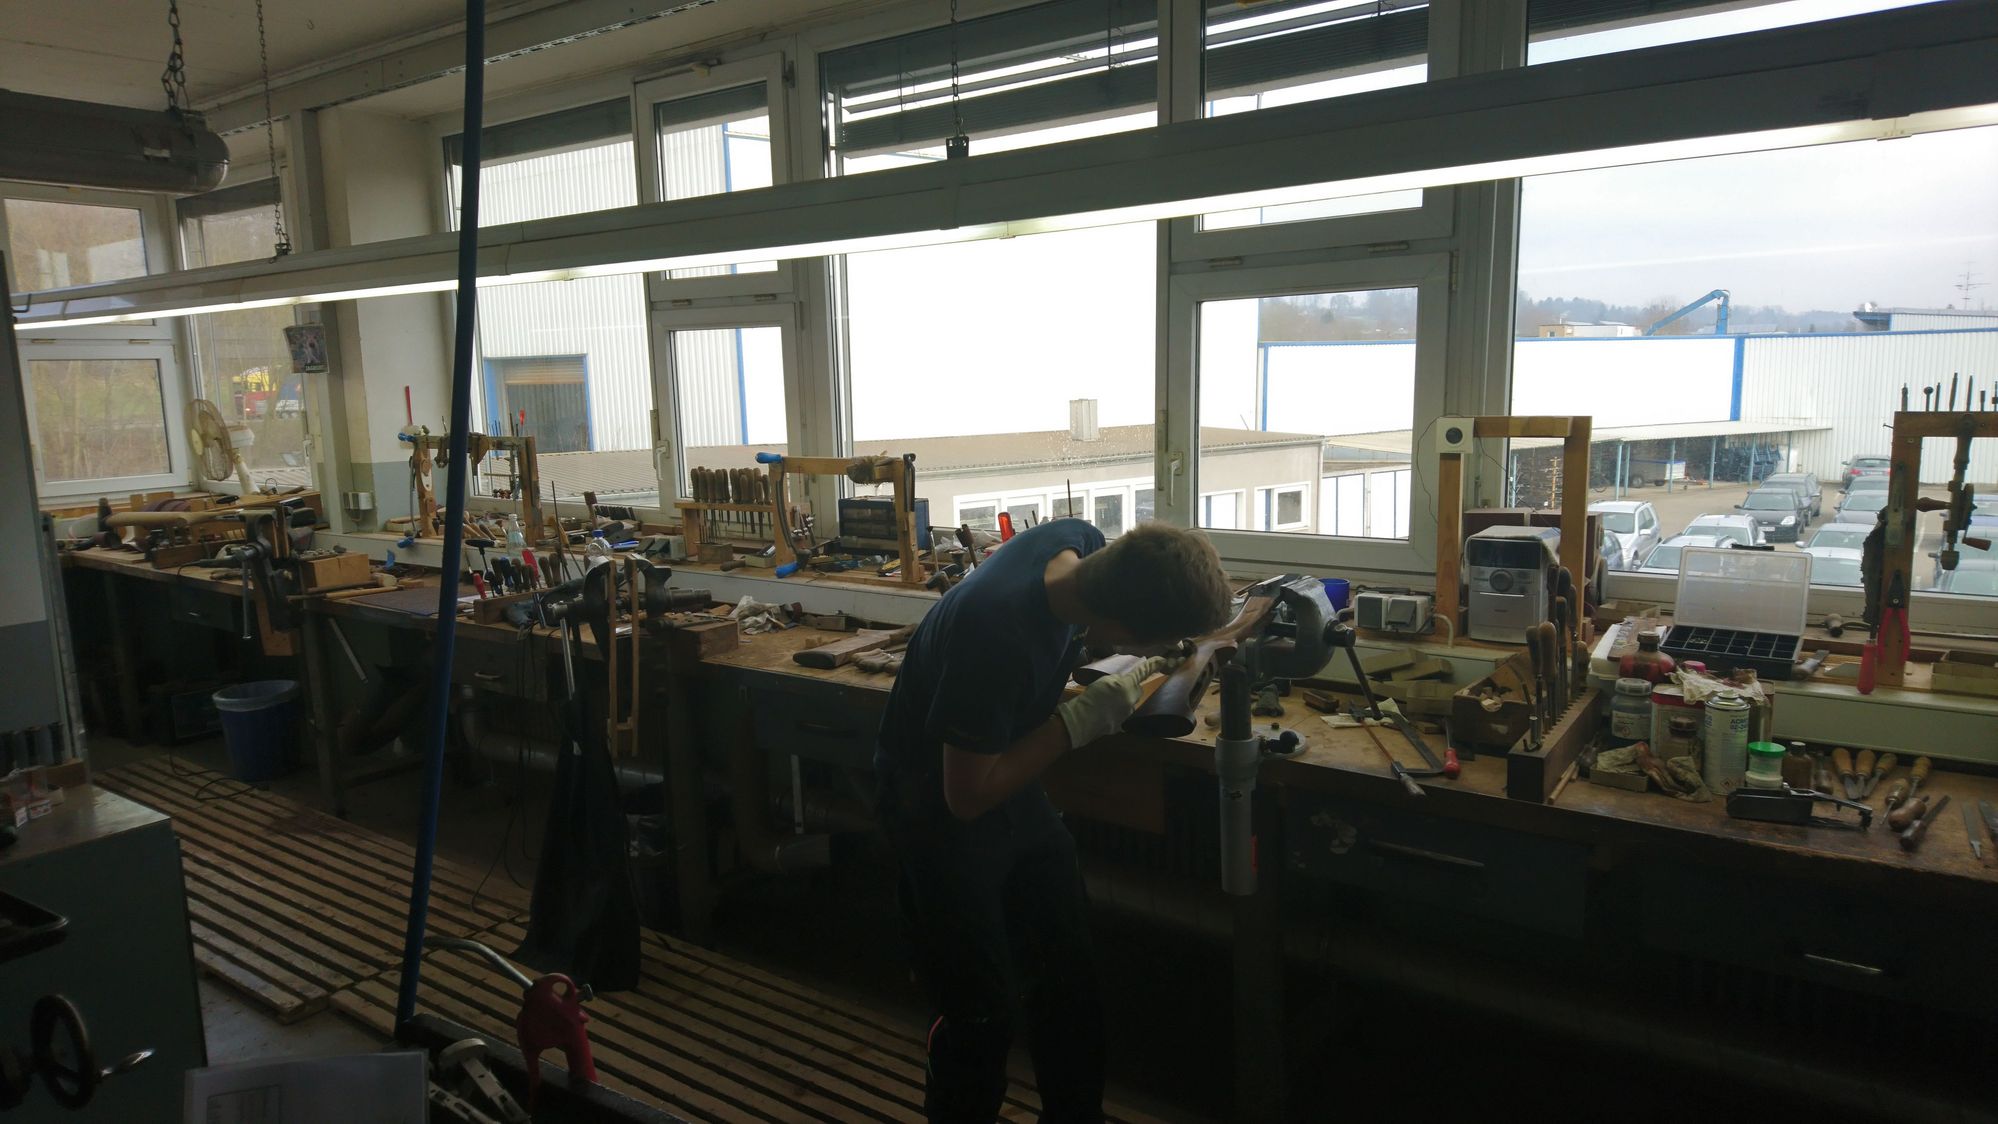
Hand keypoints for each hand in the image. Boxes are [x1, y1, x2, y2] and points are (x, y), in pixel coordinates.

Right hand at [1056, 654, 1179, 748]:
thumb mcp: (1104, 680)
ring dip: (1120, 701)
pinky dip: (1113, 712)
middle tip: (1114, 688)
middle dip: (1129, 688)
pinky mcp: (1121, 726)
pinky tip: (1102, 713)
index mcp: (1127, 686)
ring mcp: (1127, 714)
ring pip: (1128, 703)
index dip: (1152, 665)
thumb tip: (1122, 684)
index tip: (1162, 659)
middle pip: (1136, 690)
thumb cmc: (1092, 697)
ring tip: (1103, 701)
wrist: (1083, 720)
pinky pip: (1120, 715)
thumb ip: (1118, 680)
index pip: (1142, 672)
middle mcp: (1131, 700)